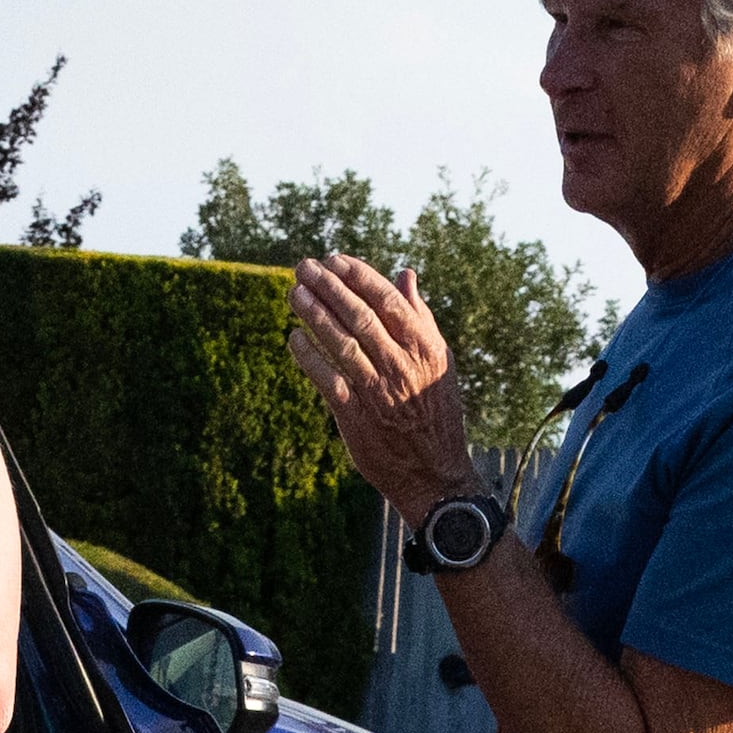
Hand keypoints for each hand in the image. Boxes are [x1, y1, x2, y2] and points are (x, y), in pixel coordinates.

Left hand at [290, 254, 478, 524]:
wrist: (435, 474)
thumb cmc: (436, 412)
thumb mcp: (438, 361)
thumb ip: (420, 316)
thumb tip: (405, 273)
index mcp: (424, 347)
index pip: (387, 300)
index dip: (358, 276)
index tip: (334, 258)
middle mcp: (402, 366)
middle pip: (360, 316)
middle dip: (329, 287)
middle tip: (304, 267)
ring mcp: (379, 392)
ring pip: (342, 344)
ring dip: (315, 316)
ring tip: (294, 293)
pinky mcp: (358, 419)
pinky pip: (329, 382)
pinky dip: (310, 358)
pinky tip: (294, 338)